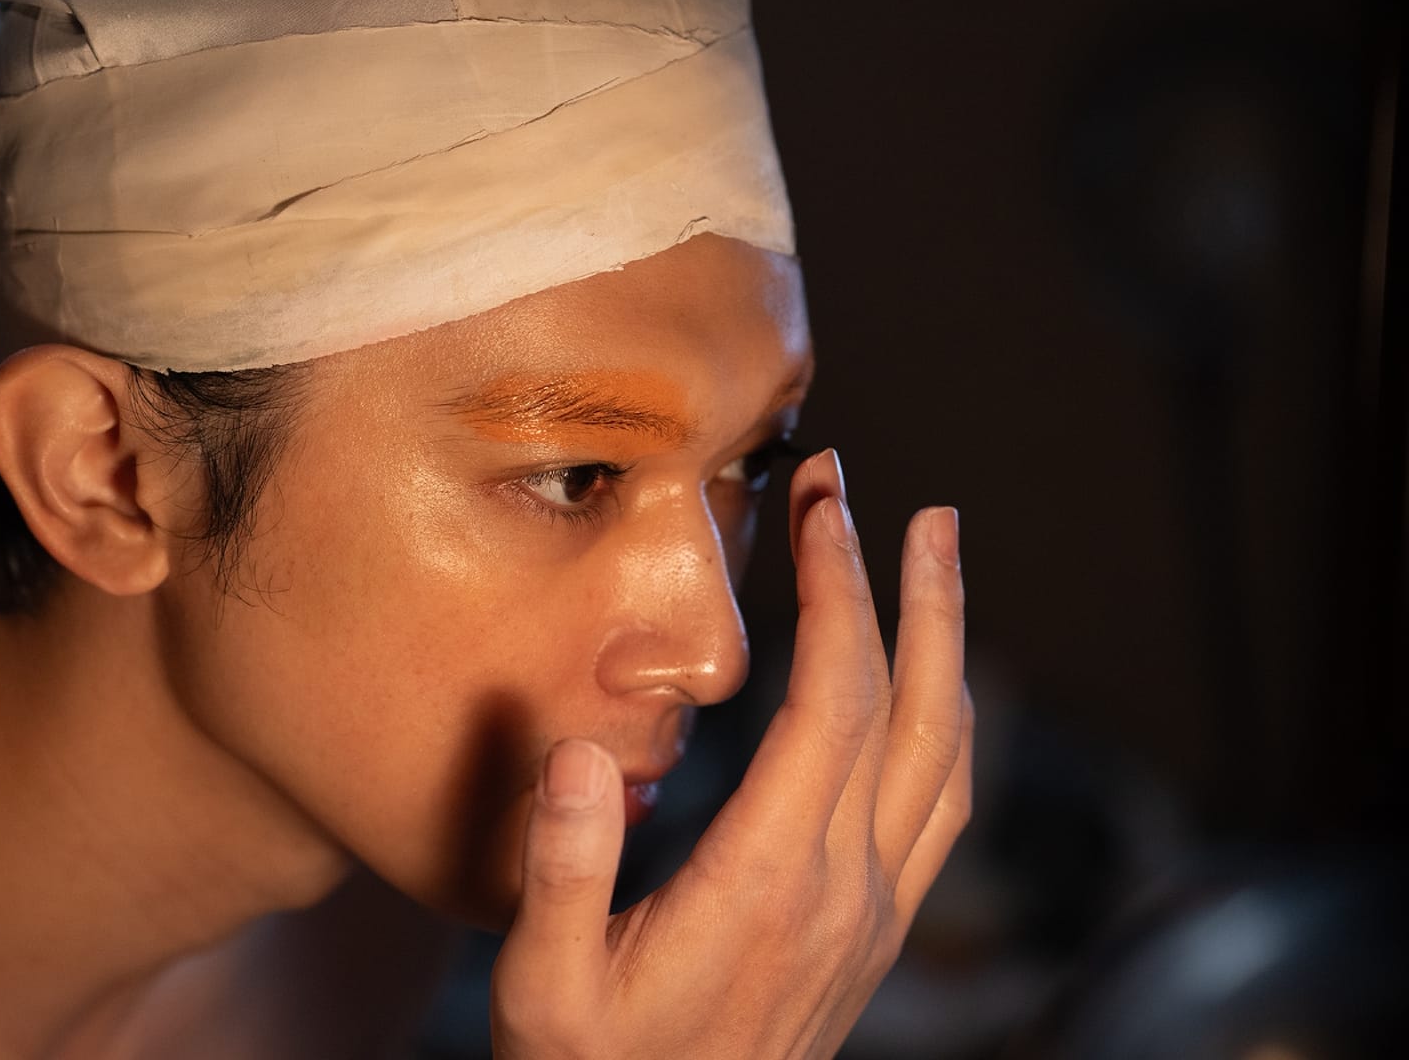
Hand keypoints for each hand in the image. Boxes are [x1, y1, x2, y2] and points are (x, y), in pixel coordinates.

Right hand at [490, 449, 972, 1058]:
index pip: (831, 703)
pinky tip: (924, 689)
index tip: (823, 507)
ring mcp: (874, 917)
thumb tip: (576, 752)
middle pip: (913, 712)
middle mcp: (844, 892)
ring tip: (936, 561)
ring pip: (947, 758)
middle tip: (904, 503)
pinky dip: (944, 722)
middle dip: (911, 593)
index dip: (836, 593)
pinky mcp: (875, 936)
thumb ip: (561, 868)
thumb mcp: (541, 984)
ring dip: (948, 649)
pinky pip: (940, 807)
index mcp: (766, 883)